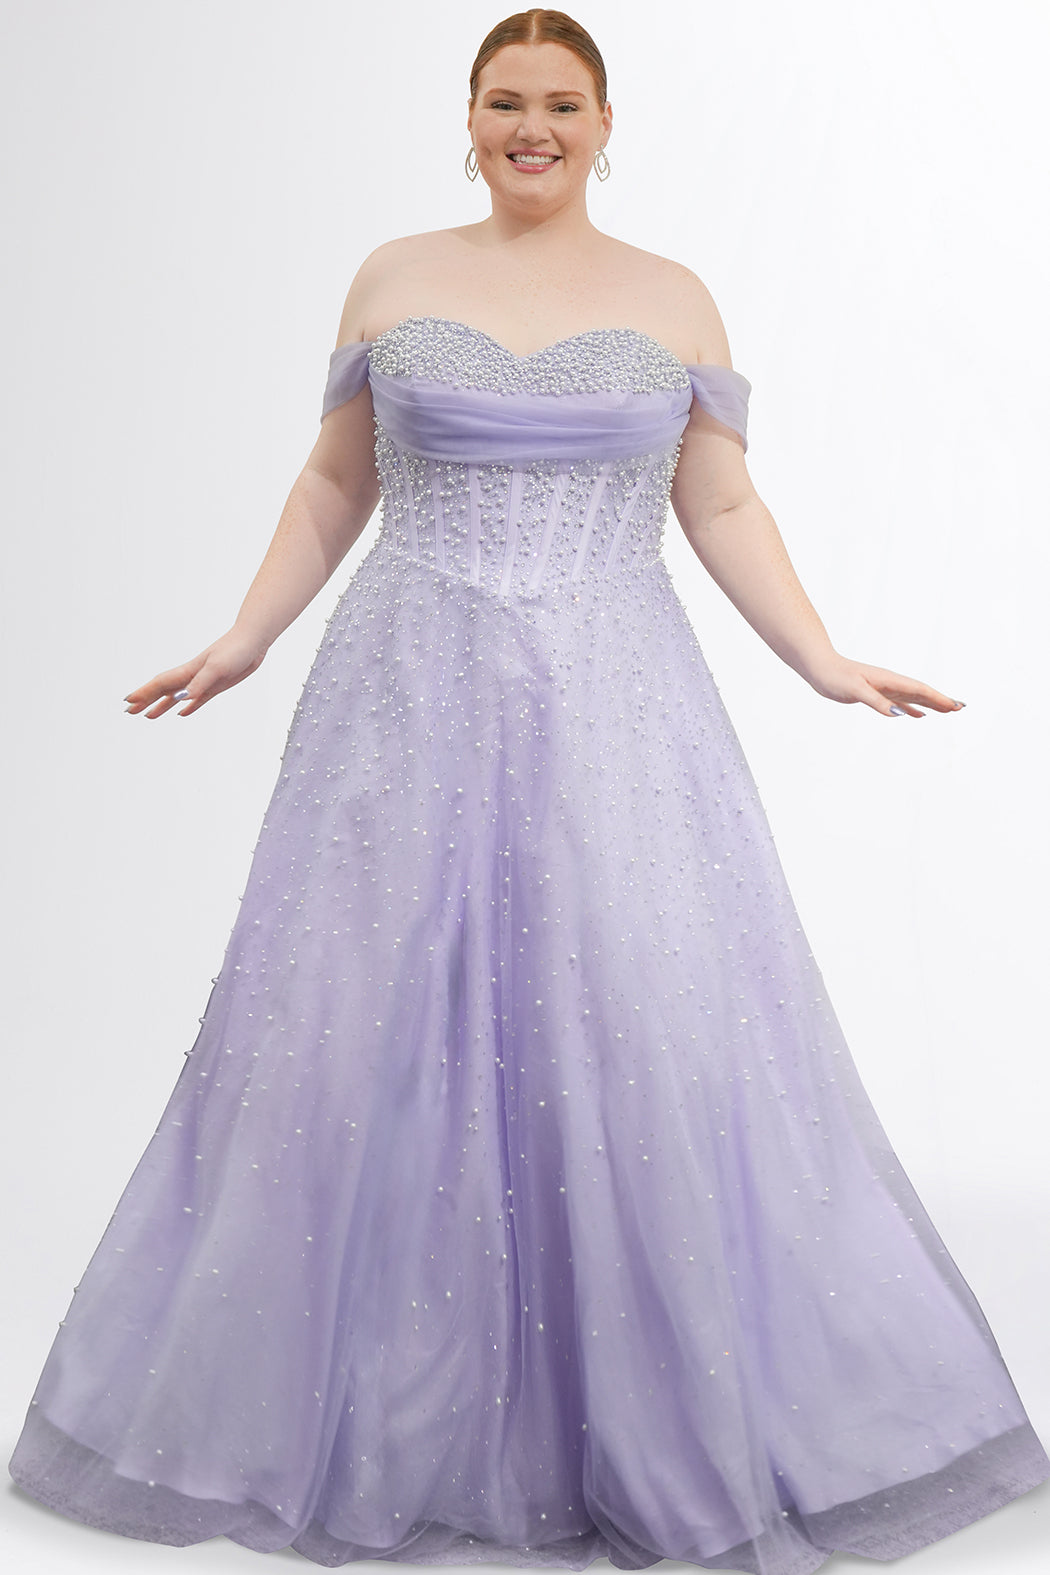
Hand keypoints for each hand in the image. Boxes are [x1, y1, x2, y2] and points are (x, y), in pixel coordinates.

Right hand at [124, 630, 267, 718]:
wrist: (253, 641)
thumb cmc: (235, 650)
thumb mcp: (217, 668)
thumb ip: (200, 683)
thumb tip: (182, 699)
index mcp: (189, 671)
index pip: (161, 684)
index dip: (144, 694)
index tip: (128, 702)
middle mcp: (192, 676)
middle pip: (163, 691)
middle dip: (145, 700)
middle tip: (129, 711)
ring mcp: (203, 681)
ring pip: (177, 696)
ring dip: (161, 705)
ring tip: (149, 716)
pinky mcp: (216, 685)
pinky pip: (197, 699)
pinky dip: (187, 707)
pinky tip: (182, 712)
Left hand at [804, 653, 964, 717]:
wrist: (820, 668)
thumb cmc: (835, 676)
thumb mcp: (856, 690)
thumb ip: (877, 701)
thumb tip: (900, 714)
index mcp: (888, 680)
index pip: (919, 690)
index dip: (938, 698)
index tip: (955, 706)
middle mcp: (889, 683)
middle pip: (921, 693)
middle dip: (941, 700)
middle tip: (960, 708)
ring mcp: (883, 688)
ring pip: (912, 697)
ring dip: (930, 704)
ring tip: (947, 711)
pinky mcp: (875, 693)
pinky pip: (899, 702)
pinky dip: (911, 708)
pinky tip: (917, 715)